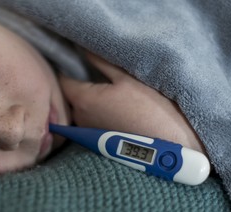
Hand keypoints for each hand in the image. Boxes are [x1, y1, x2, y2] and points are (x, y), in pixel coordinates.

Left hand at [60, 53, 206, 153]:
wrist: (168, 146)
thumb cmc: (150, 109)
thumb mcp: (126, 78)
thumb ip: (100, 60)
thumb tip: (82, 46)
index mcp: (83, 100)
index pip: (62, 80)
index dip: (66, 66)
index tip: (75, 57)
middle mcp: (79, 119)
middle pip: (70, 95)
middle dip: (77, 82)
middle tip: (91, 68)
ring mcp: (88, 131)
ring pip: (80, 108)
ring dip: (87, 97)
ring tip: (104, 86)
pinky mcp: (98, 141)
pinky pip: (89, 119)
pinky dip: (95, 110)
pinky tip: (111, 104)